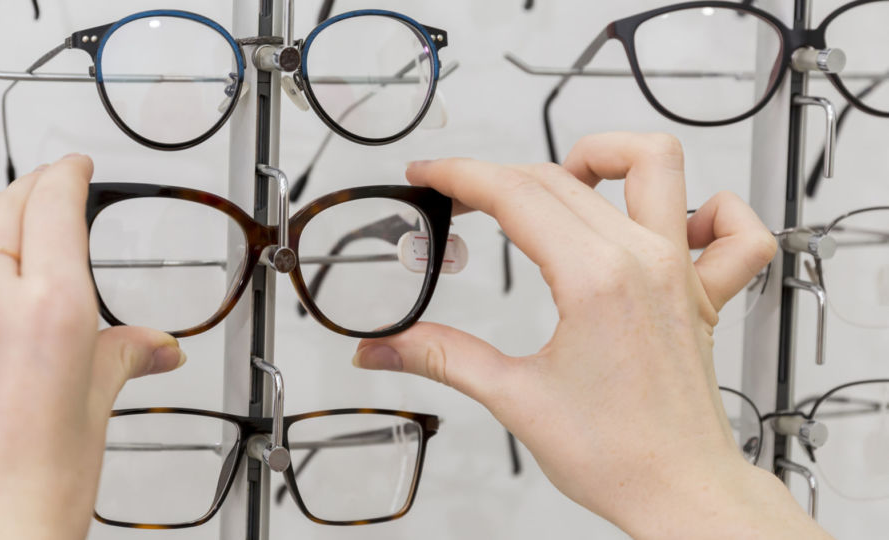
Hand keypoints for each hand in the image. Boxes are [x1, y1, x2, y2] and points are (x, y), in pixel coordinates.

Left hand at [0, 155, 184, 539]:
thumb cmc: (36, 492)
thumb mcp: (96, 409)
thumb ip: (124, 358)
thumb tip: (157, 348)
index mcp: (50, 309)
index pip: (52, 202)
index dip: (65, 171)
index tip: (72, 167)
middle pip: (0, 201)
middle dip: (28, 185)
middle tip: (44, 190)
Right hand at [352, 133, 829, 538]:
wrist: (679, 492)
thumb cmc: (616, 456)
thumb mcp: (513, 398)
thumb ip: (442, 358)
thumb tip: (383, 348)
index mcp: (594, 280)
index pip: (515, 194)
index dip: (460, 175)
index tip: (429, 176)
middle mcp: (643, 261)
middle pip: (560, 177)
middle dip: (499, 176)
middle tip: (460, 199)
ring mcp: (682, 271)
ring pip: (656, 166)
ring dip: (606, 155)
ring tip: (567, 176)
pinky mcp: (707, 293)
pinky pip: (736, 230)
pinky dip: (712, 212)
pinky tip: (672, 222)